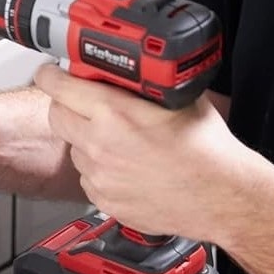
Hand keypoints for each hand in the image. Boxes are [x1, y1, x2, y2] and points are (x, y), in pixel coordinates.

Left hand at [32, 63, 256, 237]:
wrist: (222, 196)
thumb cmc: (208, 151)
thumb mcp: (178, 98)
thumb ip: (144, 84)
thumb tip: (131, 71)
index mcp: (115, 113)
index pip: (59, 86)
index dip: (52, 75)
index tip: (52, 73)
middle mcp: (100, 145)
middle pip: (56, 116)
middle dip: (65, 105)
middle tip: (82, 102)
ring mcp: (100, 176)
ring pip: (73, 148)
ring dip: (85, 139)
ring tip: (117, 140)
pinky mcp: (106, 201)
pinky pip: (88, 178)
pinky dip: (99, 169)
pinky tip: (126, 166)